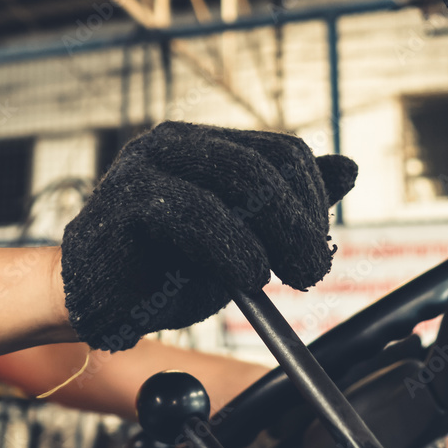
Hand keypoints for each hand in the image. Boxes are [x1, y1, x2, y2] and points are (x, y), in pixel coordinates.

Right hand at [60, 121, 357, 350]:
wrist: (98, 304)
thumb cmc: (163, 271)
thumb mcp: (239, 239)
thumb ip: (284, 207)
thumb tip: (349, 167)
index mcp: (201, 146)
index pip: (281, 151)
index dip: (312, 198)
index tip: (316, 249)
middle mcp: (172, 143)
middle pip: (266, 162)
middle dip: (301, 220)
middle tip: (311, 271)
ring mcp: (145, 164)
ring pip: (239, 176)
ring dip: (276, 232)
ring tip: (276, 277)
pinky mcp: (124, 196)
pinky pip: (195, 210)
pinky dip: (232, 245)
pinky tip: (243, 274)